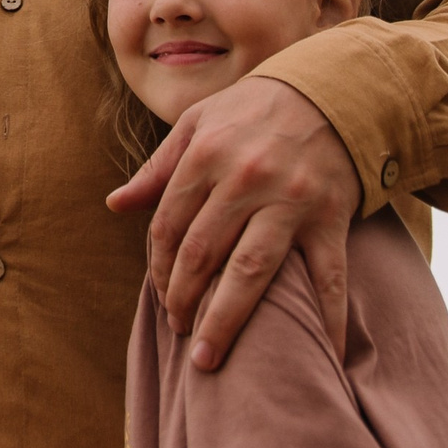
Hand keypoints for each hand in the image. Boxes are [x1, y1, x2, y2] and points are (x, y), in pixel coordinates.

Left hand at [104, 75, 360, 369]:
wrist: (332, 89)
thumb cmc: (253, 111)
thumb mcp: (197, 123)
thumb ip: (158, 169)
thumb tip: (115, 205)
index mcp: (205, 155)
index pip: (168, 227)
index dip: (159, 270)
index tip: (161, 299)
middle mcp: (244, 179)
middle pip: (201, 254)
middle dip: (182, 300)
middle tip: (178, 333)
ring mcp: (289, 201)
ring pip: (251, 271)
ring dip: (225, 319)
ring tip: (207, 357)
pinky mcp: (330, 217)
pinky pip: (328, 276)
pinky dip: (327, 317)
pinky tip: (323, 354)